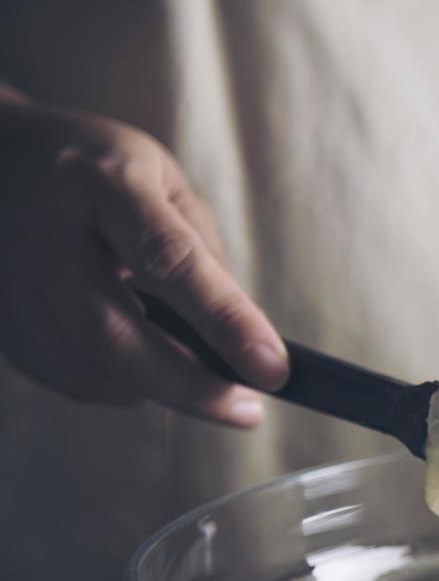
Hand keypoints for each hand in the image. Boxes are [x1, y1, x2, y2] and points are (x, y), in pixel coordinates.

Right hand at [0, 96, 286, 425]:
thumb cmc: (99, 169)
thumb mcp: (165, 183)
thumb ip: (202, 254)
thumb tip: (241, 337)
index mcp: (104, 185)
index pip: (171, 262)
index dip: (225, 321)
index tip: (271, 368)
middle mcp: (48, 233)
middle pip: (115, 333)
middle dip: (190, 386)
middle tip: (245, 410)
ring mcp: (9, 278)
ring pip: (86, 366)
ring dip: (153, 387)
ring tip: (195, 377)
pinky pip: (61, 374)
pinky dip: (110, 382)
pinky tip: (136, 362)